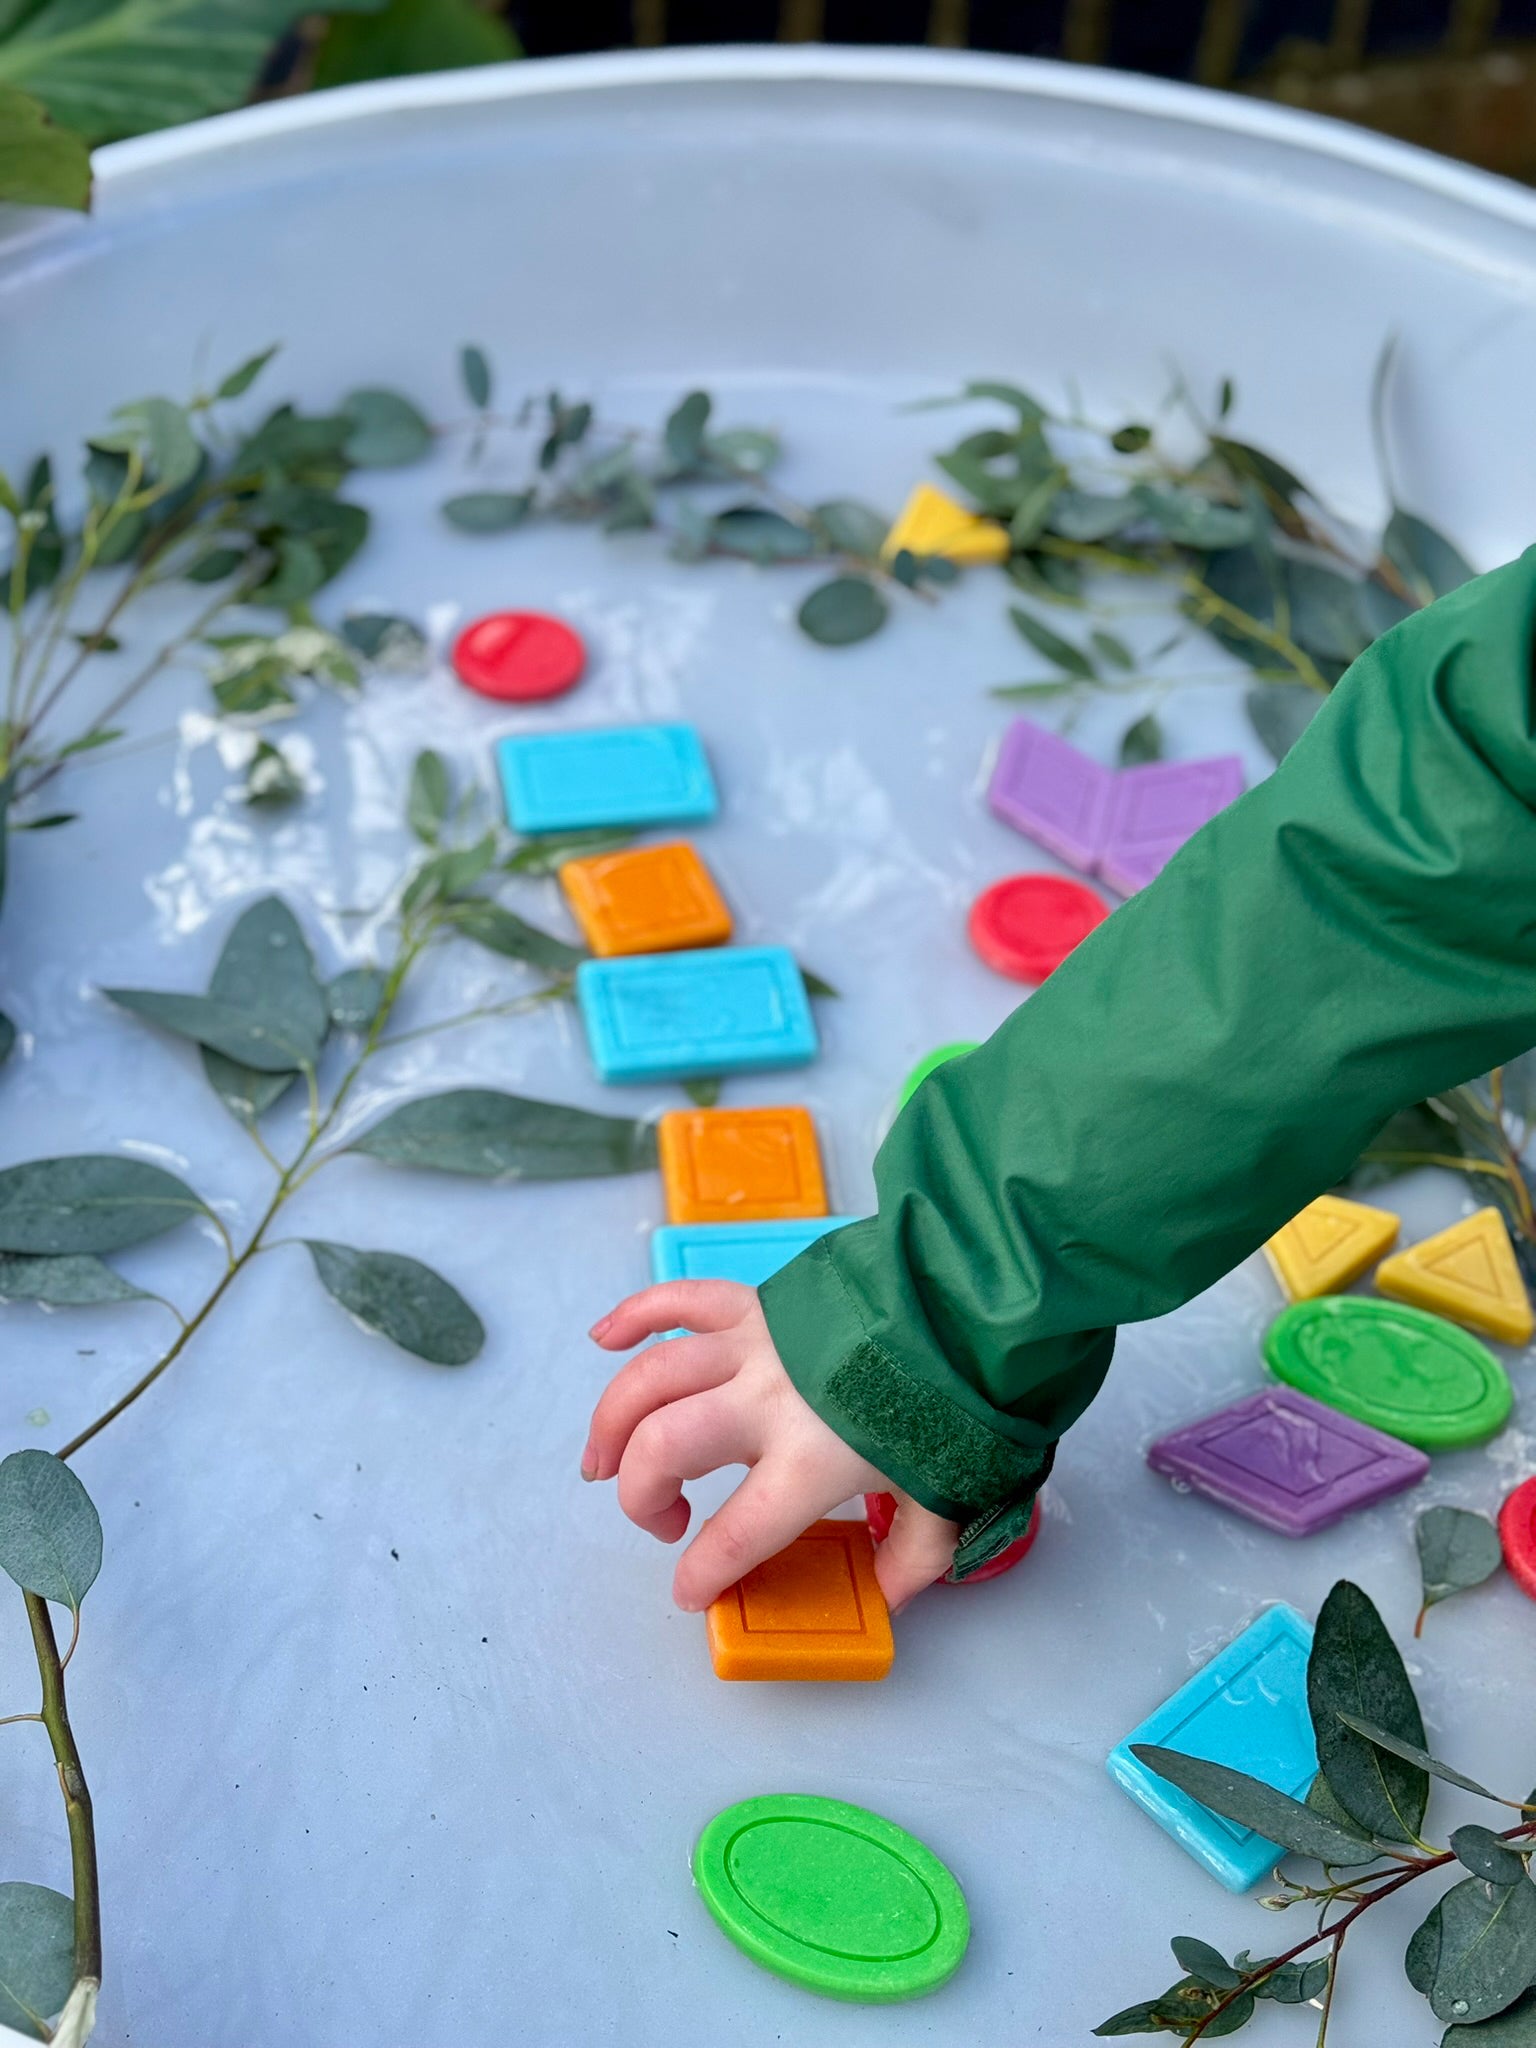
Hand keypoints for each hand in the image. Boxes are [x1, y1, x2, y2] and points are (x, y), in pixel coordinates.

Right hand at [584, 1279, 958, 1613]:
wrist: (971, 1309)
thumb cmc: (959, 1404)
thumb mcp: (947, 1497)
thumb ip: (911, 1555)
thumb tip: (887, 1596)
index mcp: (811, 1462)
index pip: (735, 1533)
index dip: (702, 1572)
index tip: (692, 1590)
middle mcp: (767, 1401)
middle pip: (664, 1446)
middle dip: (640, 1494)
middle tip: (662, 1520)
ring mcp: (755, 1344)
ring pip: (651, 1378)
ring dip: (611, 1423)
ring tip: (599, 1463)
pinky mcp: (755, 1302)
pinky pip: (678, 1300)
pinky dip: (633, 1314)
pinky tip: (601, 1339)